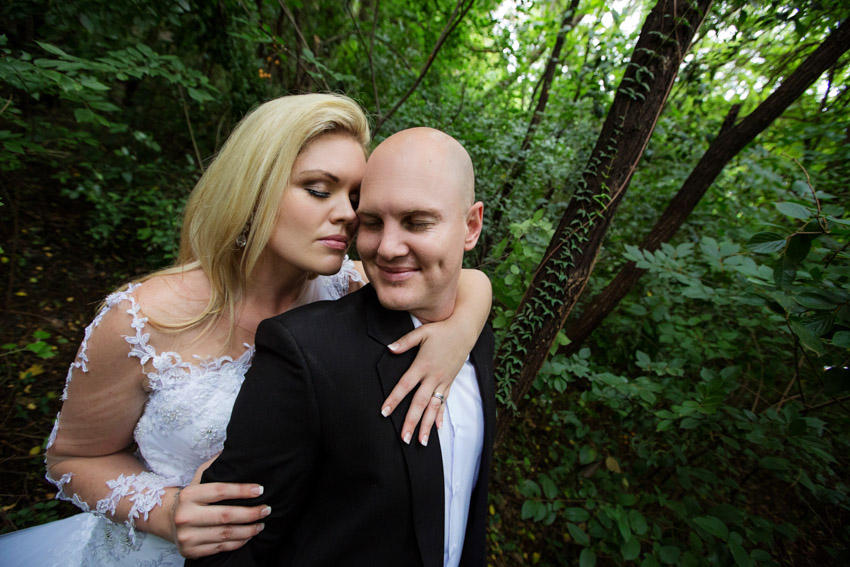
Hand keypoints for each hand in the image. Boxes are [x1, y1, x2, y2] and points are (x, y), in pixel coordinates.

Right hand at [171, 456, 270, 558]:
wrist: (168, 521)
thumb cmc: (192, 498)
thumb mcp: (199, 478)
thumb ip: (215, 465)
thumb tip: (236, 448)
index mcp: (189, 495)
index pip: (220, 491)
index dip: (242, 490)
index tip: (261, 490)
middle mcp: (185, 516)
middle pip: (226, 516)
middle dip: (251, 513)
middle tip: (267, 509)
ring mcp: (187, 536)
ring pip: (226, 534)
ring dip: (249, 530)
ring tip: (262, 523)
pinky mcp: (191, 551)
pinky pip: (221, 548)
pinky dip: (239, 542)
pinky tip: (249, 535)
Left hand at [381, 322, 467, 445]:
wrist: (464, 331)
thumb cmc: (441, 330)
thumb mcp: (422, 332)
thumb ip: (405, 342)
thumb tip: (389, 348)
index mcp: (423, 365)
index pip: (405, 385)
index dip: (394, 399)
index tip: (384, 412)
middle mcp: (433, 377)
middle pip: (420, 403)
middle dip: (411, 421)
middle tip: (404, 438)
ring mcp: (443, 381)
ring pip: (433, 407)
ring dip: (427, 425)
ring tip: (421, 441)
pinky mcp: (449, 383)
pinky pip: (444, 402)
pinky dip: (440, 416)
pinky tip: (437, 428)